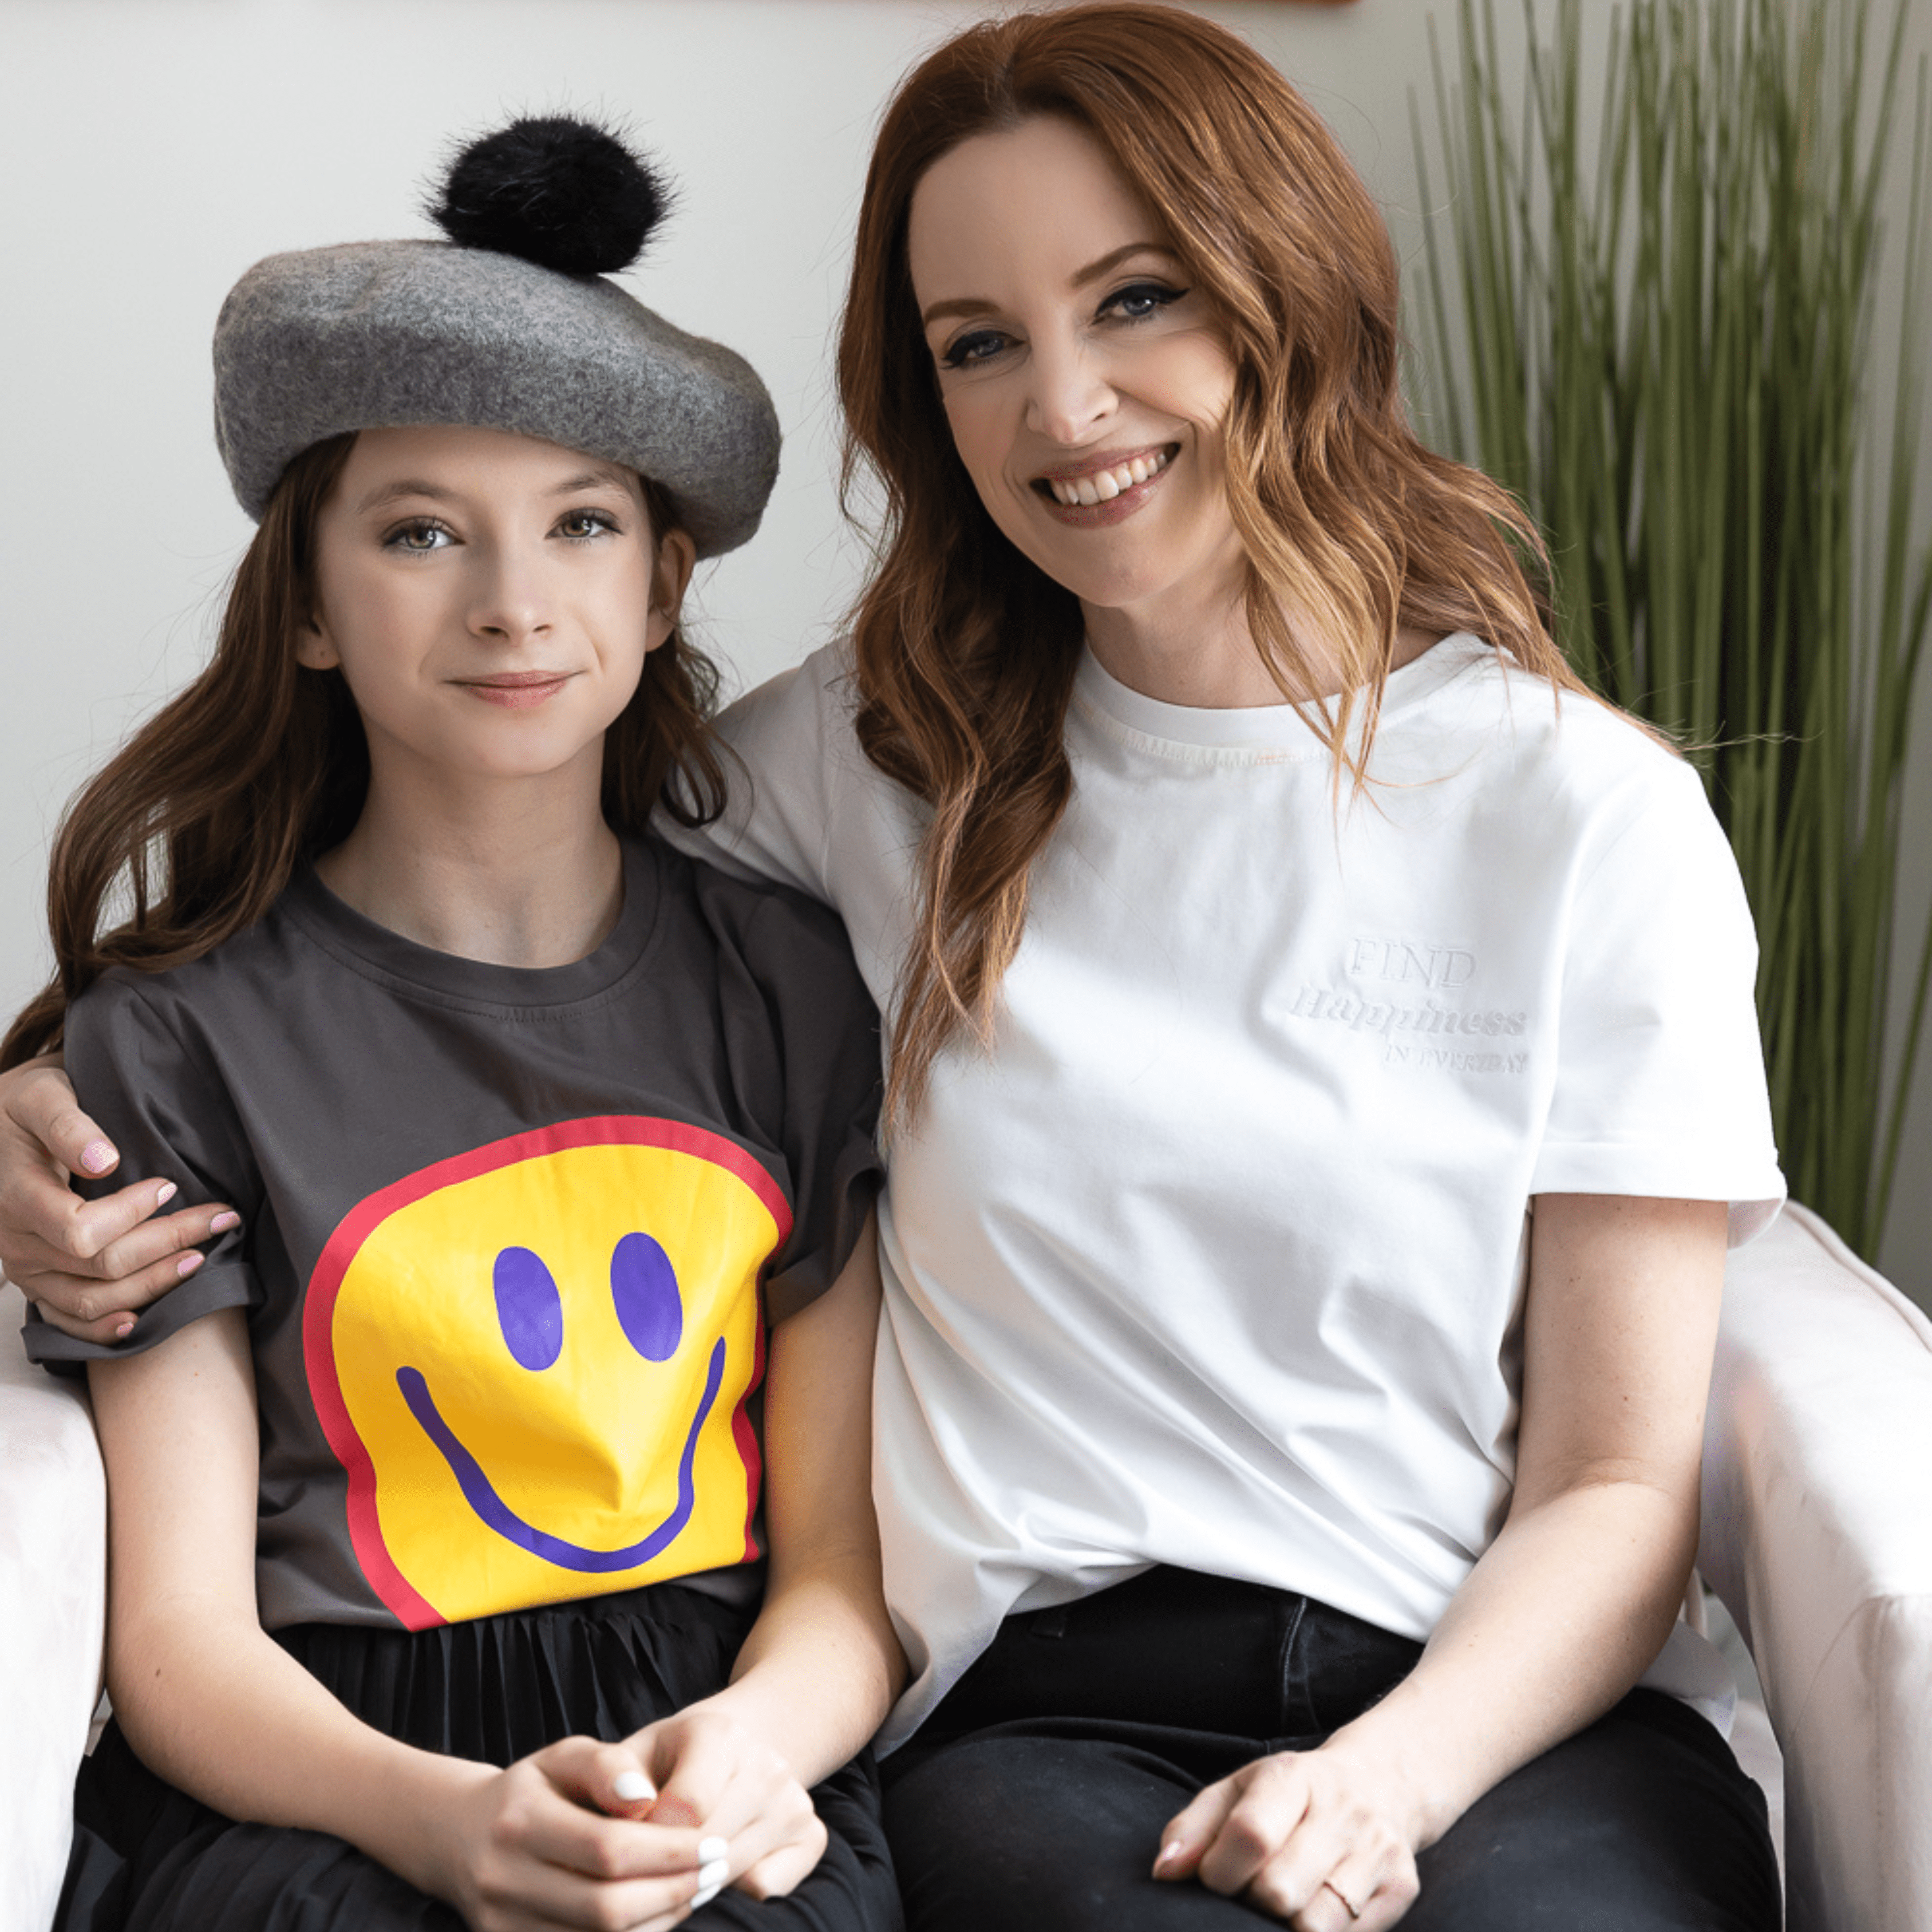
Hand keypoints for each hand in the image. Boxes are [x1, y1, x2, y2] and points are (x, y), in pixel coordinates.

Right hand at [0, 1057, 237, 1341]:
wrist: (3, 1128)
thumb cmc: (27, 1106)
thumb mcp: (41, 1097)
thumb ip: (68, 1126)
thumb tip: (105, 1160)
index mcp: (16, 1198)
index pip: (81, 1228)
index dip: (133, 1214)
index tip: (170, 1186)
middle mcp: (17, 1243)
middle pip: (100, 1265)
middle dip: (167, 1242)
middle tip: (219, 1218)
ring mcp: (25, 1270)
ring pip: (91, 1301)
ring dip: (151, 1284)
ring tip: (199, 1259)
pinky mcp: (36, 1284)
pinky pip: (67, 1321)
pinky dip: (104, 1328)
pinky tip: (139, 1320)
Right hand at [432, 1736, 710, 1931]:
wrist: (461, 1837)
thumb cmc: (533, 1789)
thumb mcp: (565, 1756)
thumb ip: (608, 1766)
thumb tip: (647, 1798)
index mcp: (519, 1822)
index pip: (608, 1849)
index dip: (669, 1851)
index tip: (714, 1840)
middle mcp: (504, 1880)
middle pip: (605, 1907)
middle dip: (672, 1891)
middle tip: (717, 1870)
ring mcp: (502, 1926)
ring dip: (659, 1921)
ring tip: (698, 1889)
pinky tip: (662, 1913)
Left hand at [627, 1700, 827, 1902]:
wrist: (727, 1753)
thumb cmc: (664, 1761)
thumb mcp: (630, 1754)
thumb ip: (611, 1771)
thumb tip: (634, 1807)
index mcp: (720, 1733)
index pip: (687, 1808)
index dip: (646, 1839)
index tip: (625, 1844)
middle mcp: (768, 1764)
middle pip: (712, 1844)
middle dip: (667, 1869)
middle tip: (640, 1872)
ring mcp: (795, 1800)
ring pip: (737, 1869)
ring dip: (696, 1884)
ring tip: (670, 1872)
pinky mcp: (811, 1834)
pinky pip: (769, 1886)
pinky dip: (735, 1892)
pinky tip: (709, 1873)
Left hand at [1153, 1741, 1421, 1929]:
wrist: (1380, 1784)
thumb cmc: (1291, 1795)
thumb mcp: (1237, 1791)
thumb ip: (1192, 1828)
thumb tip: (1164, 1872)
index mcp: (1294, 1777)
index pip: (1251, 1835)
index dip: (1220, 1872)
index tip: (1214, 1878)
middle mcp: (1343, 1811)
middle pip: (1280, 1891)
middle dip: (1252, 1902)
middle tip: (1251, 1891)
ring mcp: (1377, 1852)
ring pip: (1314, 1925)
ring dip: (1285, 1926)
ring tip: (1282, 1903)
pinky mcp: (1401, 1889)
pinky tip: (1311, 1911)